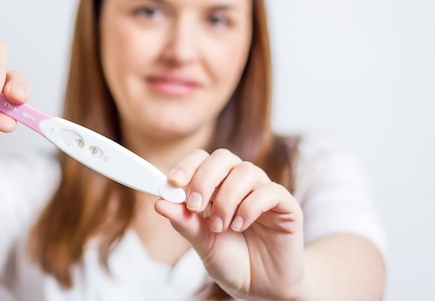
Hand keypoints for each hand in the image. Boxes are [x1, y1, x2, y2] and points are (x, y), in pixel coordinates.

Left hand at [154, 149, 304, 300]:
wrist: (261, 289)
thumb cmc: (232, 262)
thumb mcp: (202, 242)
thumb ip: (184, 222)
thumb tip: (159, 202)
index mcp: (217, 187)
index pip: (202, 160)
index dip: (187, 165)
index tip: (172, 182)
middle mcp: (240, 184)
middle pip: (223, 157)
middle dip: (205, 178)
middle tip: (195, 206)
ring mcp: (263, 192)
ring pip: (246, 171)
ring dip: (227, 198)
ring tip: (220, 226)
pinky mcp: (286, 205)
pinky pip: (269, 191)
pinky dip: (250, 207)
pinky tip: (240, 226)